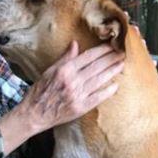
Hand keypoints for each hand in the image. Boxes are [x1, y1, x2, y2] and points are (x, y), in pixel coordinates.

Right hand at [0, 42, 123, 153]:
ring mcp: (77, 95)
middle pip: (97, 67)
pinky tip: (115, 86)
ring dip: (112, 71)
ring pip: (99, 80)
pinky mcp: (80, 108)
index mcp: (65, 70)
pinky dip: (107, 91)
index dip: (102, 50)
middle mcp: (72, 81)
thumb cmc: (40, 91)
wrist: (34, 114)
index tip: (112, 45)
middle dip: (111, 58)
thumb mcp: (50, 70)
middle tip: (123, 52)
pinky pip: (98, 98)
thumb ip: (65, 58)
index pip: (88, 56)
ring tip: (122, 64)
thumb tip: (75, 44)